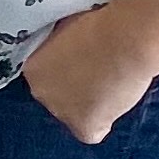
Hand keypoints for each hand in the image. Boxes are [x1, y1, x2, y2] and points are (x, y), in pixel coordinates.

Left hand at [19, 2, 158, 144]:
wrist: (125, 40)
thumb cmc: (103, 26)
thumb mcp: (69, 30)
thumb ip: (62, 47)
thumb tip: (72, 51)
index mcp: (33, 66)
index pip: (47, 78)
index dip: (70, 72)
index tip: (87, 64)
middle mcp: (40, 91)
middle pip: (59, 98)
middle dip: (77, 90)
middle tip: (101, 75)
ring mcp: (60, 111)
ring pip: (76, 115)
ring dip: (92, 106)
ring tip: (113, 84)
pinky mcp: (83, 126)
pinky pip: (94, 132)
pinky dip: (105, 121)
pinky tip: (116, 100)